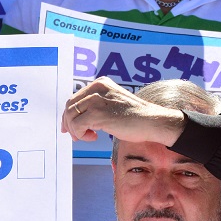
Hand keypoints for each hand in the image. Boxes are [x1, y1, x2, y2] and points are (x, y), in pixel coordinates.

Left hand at [60, 77, 184, 145]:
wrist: (152, 122)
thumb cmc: (135, 117)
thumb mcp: (112, 103)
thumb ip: (96, 105)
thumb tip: (74, 118)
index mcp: (100, 83)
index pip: (75, 98)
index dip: (69, 115)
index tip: (70, 128)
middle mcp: (97, 88)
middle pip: (70, 107)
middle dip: (69, 124)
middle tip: (77, 137)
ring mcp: (96, 100)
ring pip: (70, 116)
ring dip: (76, 131)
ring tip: (89, 136)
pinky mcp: (97, 113)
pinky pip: (77, 126)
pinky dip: (81, 135)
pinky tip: (95, 137)